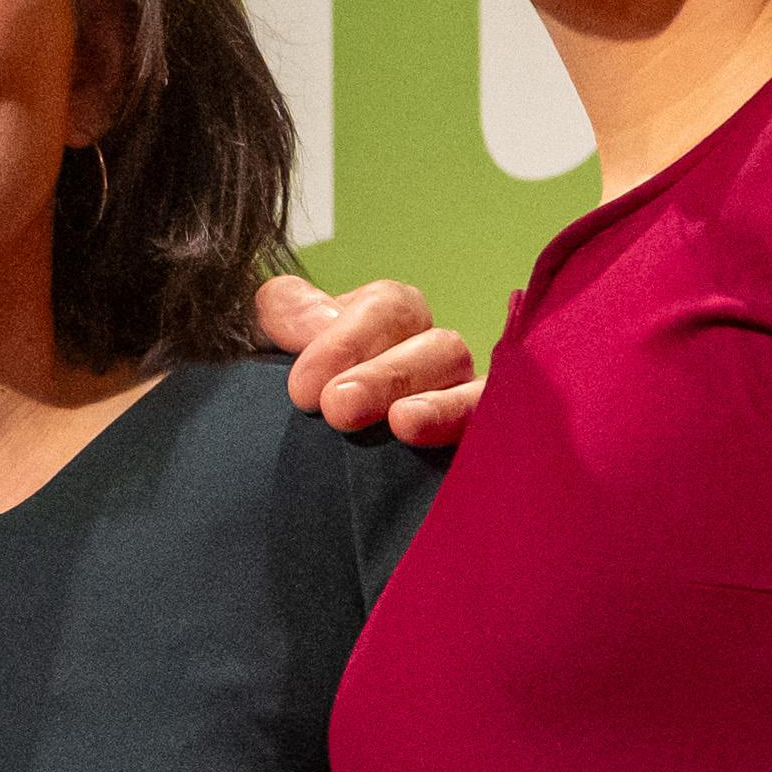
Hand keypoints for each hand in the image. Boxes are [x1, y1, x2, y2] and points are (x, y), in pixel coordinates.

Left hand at [260, 270, 486, 447]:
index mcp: (392, 317)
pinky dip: (474, 437)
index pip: (389, 308)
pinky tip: (452, 454)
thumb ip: (288, 315)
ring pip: (474, 390)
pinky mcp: (479, 451)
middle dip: (388, 374)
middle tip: (338, 408)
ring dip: (440, 406)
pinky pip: (493, 437)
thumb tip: (304, 315)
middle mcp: (436, 353)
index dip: (349, 340)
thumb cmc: (301, 392)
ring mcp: (464, 401)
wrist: (300, 463)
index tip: (304, 387)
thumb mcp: (277, 345)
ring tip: (404, 424)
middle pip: (438, 347)